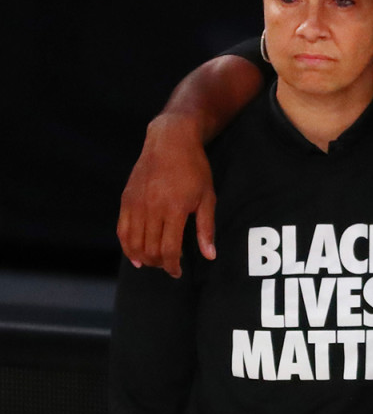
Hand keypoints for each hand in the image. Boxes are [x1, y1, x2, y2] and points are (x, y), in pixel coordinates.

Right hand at [117, 114, 215, 277]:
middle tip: (168, 266)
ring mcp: (136, 203)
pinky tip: (135, 255)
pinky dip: (127, 246)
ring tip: (153, 262)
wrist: (170, 140)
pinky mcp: (126, 199)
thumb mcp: (207, 197)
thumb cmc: (194, 168)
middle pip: (151, 249)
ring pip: (134, 243)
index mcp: (175, 209)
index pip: (170, 250)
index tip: (177, 272)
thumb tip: (210, 255)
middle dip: (160, 263)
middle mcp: (152, 208)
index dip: (173, 266)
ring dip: (143, 258)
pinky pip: (122, 229)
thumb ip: (206, 228)